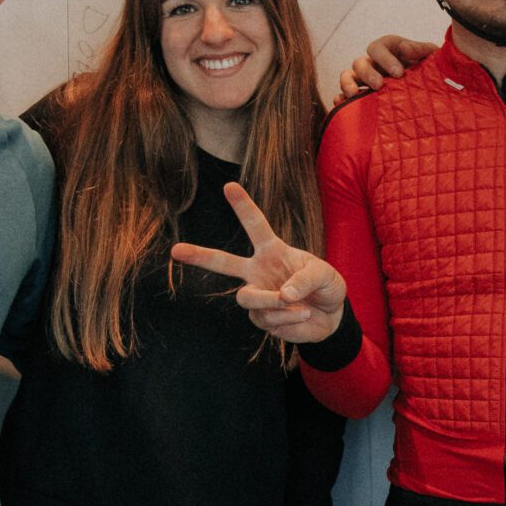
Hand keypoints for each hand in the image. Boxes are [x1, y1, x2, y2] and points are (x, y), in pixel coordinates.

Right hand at [169, 183, 346, 342]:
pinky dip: (287, 319)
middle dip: (198, 255)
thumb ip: (306, 280)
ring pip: (247, 297)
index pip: (255, 225)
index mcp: (273, 250)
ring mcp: (257, 294)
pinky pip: (266, 318)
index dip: (243, 206)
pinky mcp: (261, 318)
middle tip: (175, 250)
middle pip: (222, 262)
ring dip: (270, 302)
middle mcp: (258, 271)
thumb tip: (282, 295)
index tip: (229, 186)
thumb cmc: (326, 287)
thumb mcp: (326, 275)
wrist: (330, 317)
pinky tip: (302, 315)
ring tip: (294, 304)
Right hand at [336, 33, 437, 99]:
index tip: (399, 73)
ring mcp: (366, 80)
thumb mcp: (431, 58)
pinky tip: (342, 104)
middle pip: (360, 62)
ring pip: (348, 76)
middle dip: (368, 73)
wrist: (433, 93)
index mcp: (389, 50)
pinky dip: (341, 99)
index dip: (384, 58)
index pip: (378, 47)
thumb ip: (421, 49)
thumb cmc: (431, 72)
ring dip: (348, 84)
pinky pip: (344, 95)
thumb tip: (405, 48)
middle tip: (380, 85)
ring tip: (354, 94)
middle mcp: (374, 64)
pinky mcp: (362, 96)